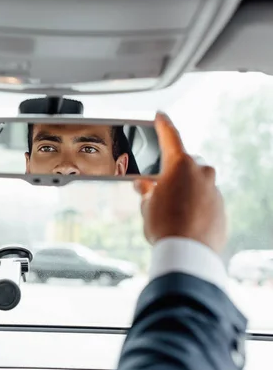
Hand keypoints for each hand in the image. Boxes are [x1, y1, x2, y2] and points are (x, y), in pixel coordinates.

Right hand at [134, 112, 226, 252]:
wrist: (188, 253)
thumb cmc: (165, 226)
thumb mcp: (146, 205)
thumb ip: (147, 190)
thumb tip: (147, 186)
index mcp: (180, 165)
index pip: (170, 136)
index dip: (162, 124)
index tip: (160, 115)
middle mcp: (201, 172)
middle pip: (184, 164)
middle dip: (172, 172)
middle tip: (158, 187)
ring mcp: (214, 190)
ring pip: (196, 183)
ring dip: (183, 191)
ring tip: (169, 211)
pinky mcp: (221, 207)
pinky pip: (205, 200)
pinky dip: (194, 205)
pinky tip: (182, 221)